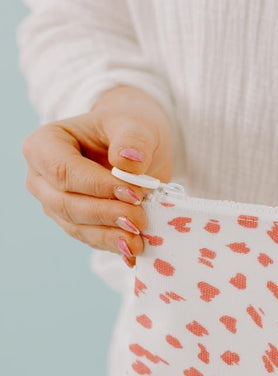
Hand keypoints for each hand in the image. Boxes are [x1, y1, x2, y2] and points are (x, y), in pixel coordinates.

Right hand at [21, 84, 172, 269]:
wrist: (136, 145)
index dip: (97, 186)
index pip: (64, 171)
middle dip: (103, 214)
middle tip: (139, 219)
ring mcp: (54, 202)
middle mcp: (41, 177)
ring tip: (138, 240)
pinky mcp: (74, 222)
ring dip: (107, 236)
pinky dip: (112, 245)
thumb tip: (128, 161)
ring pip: (75, 226)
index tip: (133, 194)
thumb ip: (133, 139)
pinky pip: (89, 237)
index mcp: (45, 144)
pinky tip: (134, 251)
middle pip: (65, 203)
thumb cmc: (128, 128)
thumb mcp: (136, 124)